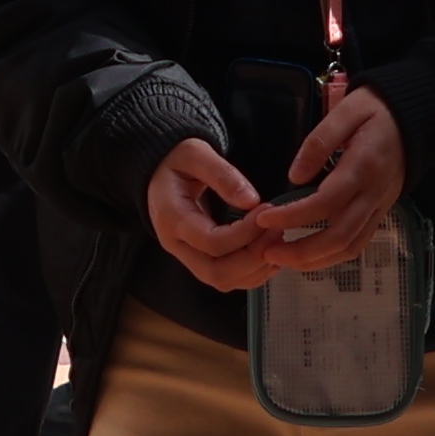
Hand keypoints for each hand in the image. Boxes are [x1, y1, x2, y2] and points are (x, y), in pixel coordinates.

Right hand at [143, 132, 281, 290]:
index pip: (212, 243)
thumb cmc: (177, 160)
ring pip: (222, 281)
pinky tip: (268, 251)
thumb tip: (251, 201)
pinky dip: (251, 272)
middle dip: (253, 259)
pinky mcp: (198, 259)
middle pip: (216, 273)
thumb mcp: (196, 154)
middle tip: (276, 232)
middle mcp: (177, 245)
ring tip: (275, 240)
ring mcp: (186, 256)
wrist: (159, 172)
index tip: (267, 211)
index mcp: (173, 219)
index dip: (246, 233)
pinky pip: (226, 278)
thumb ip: (222, 175)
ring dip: (255, 268)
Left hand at [237, 78, 408, 273]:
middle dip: (301, 251)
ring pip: (350, 247)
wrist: (415, 118)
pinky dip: (331, 256)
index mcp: (363, 167)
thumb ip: (319, 141)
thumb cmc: (376, 110)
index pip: (326, 203)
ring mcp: (379, 207)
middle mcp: (373, 194)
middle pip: (339, 237)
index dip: (293, 216)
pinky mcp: (381, 212)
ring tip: (282, 259)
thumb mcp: (347, 110)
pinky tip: (307, 254)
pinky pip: (358, 244)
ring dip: (315, 260)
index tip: (263, 218)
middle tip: (267, 252)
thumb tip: (294, 176)